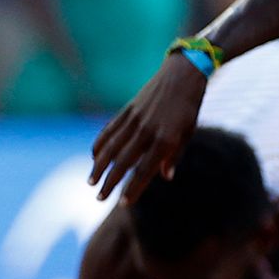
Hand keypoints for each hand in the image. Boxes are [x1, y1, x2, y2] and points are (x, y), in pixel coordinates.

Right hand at [90, 54, 207, 198]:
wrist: (181, 75)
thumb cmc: (189, 108)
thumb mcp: (188, 133)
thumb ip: (174, 156)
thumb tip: (165, 177)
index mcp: (166, 140)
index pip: (145, 170)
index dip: (134, 188)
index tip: (124, 203)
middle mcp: (147, 131)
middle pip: (123, 162)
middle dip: (110, 182)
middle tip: (99, 198)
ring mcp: (134, 120)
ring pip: (111, 147)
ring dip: (99, 167)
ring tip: (90, 182)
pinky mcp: (127, 110)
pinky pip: (109, 131)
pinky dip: (100, 144)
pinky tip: (93, 157)